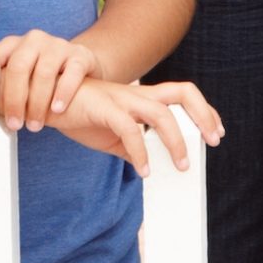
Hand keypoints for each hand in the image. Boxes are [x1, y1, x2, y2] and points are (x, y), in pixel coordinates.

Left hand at [0, 30, 99, 130]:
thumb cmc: (39, 83)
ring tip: (35, 125)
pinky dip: (63, 92)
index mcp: (11, 45)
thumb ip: (1, 88)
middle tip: (15, 125)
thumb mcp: (18, 81)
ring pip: (44, 72)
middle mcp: (33, 40)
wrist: (78, 73)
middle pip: (18, 67)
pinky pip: (71, 72)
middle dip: (14, 100)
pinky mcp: (80, 54)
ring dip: (37, 103)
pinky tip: (57, 109)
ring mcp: (57, 44)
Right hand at [48, 78, 223, 174]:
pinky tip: (143, 170)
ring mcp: (122, 99)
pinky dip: (140, 151)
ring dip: (176, 141)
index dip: (204, 110)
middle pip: (182, 92)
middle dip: (204, 114)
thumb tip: (145, 165)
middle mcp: (137, 93)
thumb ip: (130, 147)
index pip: (182, 95)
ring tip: (181, 165)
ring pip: (161, 113)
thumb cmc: (81, 115)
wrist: (46, 102)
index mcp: (142, 97)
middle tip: (213, 139)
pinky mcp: (104, 109)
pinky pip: (129, 130)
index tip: (216, 131)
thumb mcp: (110, 136)